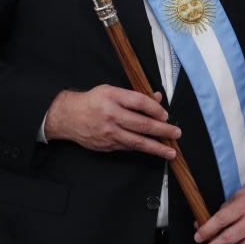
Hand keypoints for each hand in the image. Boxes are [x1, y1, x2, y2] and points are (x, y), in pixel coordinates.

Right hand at [43, 84, 179, 158]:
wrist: (68, 117)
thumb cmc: (93, 101)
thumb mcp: (112, 91)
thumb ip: (135, 96)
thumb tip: (157, 98)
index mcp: (112, 97)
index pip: (139, 103)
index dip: (155, 109)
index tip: (166, 115)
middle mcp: (111, 115)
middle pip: (142, 124)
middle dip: (162, 131)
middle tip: (176, 133)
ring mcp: (108, 133)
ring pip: (137, 142)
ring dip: (156, 147)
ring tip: (170, 152)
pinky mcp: (107, 145)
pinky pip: (128, 147)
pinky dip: (142, 148)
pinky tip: (153, 150)